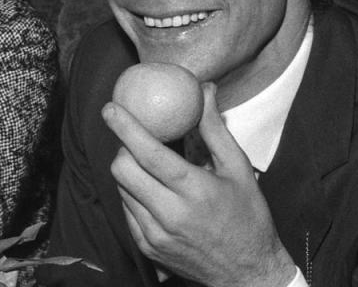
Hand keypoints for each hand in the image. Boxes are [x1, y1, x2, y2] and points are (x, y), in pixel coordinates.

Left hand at [103, 83, 296, 286]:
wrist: (247, 273)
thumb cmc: (248, 216)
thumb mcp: (238, 169)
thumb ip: (215, 128)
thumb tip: (204, 90)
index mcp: (194, 190)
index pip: (148, 153)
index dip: (125, 127)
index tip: (110, 108)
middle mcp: (170, 214)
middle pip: (123, 170)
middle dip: (123, 148)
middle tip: (136, 141)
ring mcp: (155, 234)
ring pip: (122, 189)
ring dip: (129, 172)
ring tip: (150, 167)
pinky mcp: (148, 248)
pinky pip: (126, 211)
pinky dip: (133, 195)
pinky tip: (152, 192)